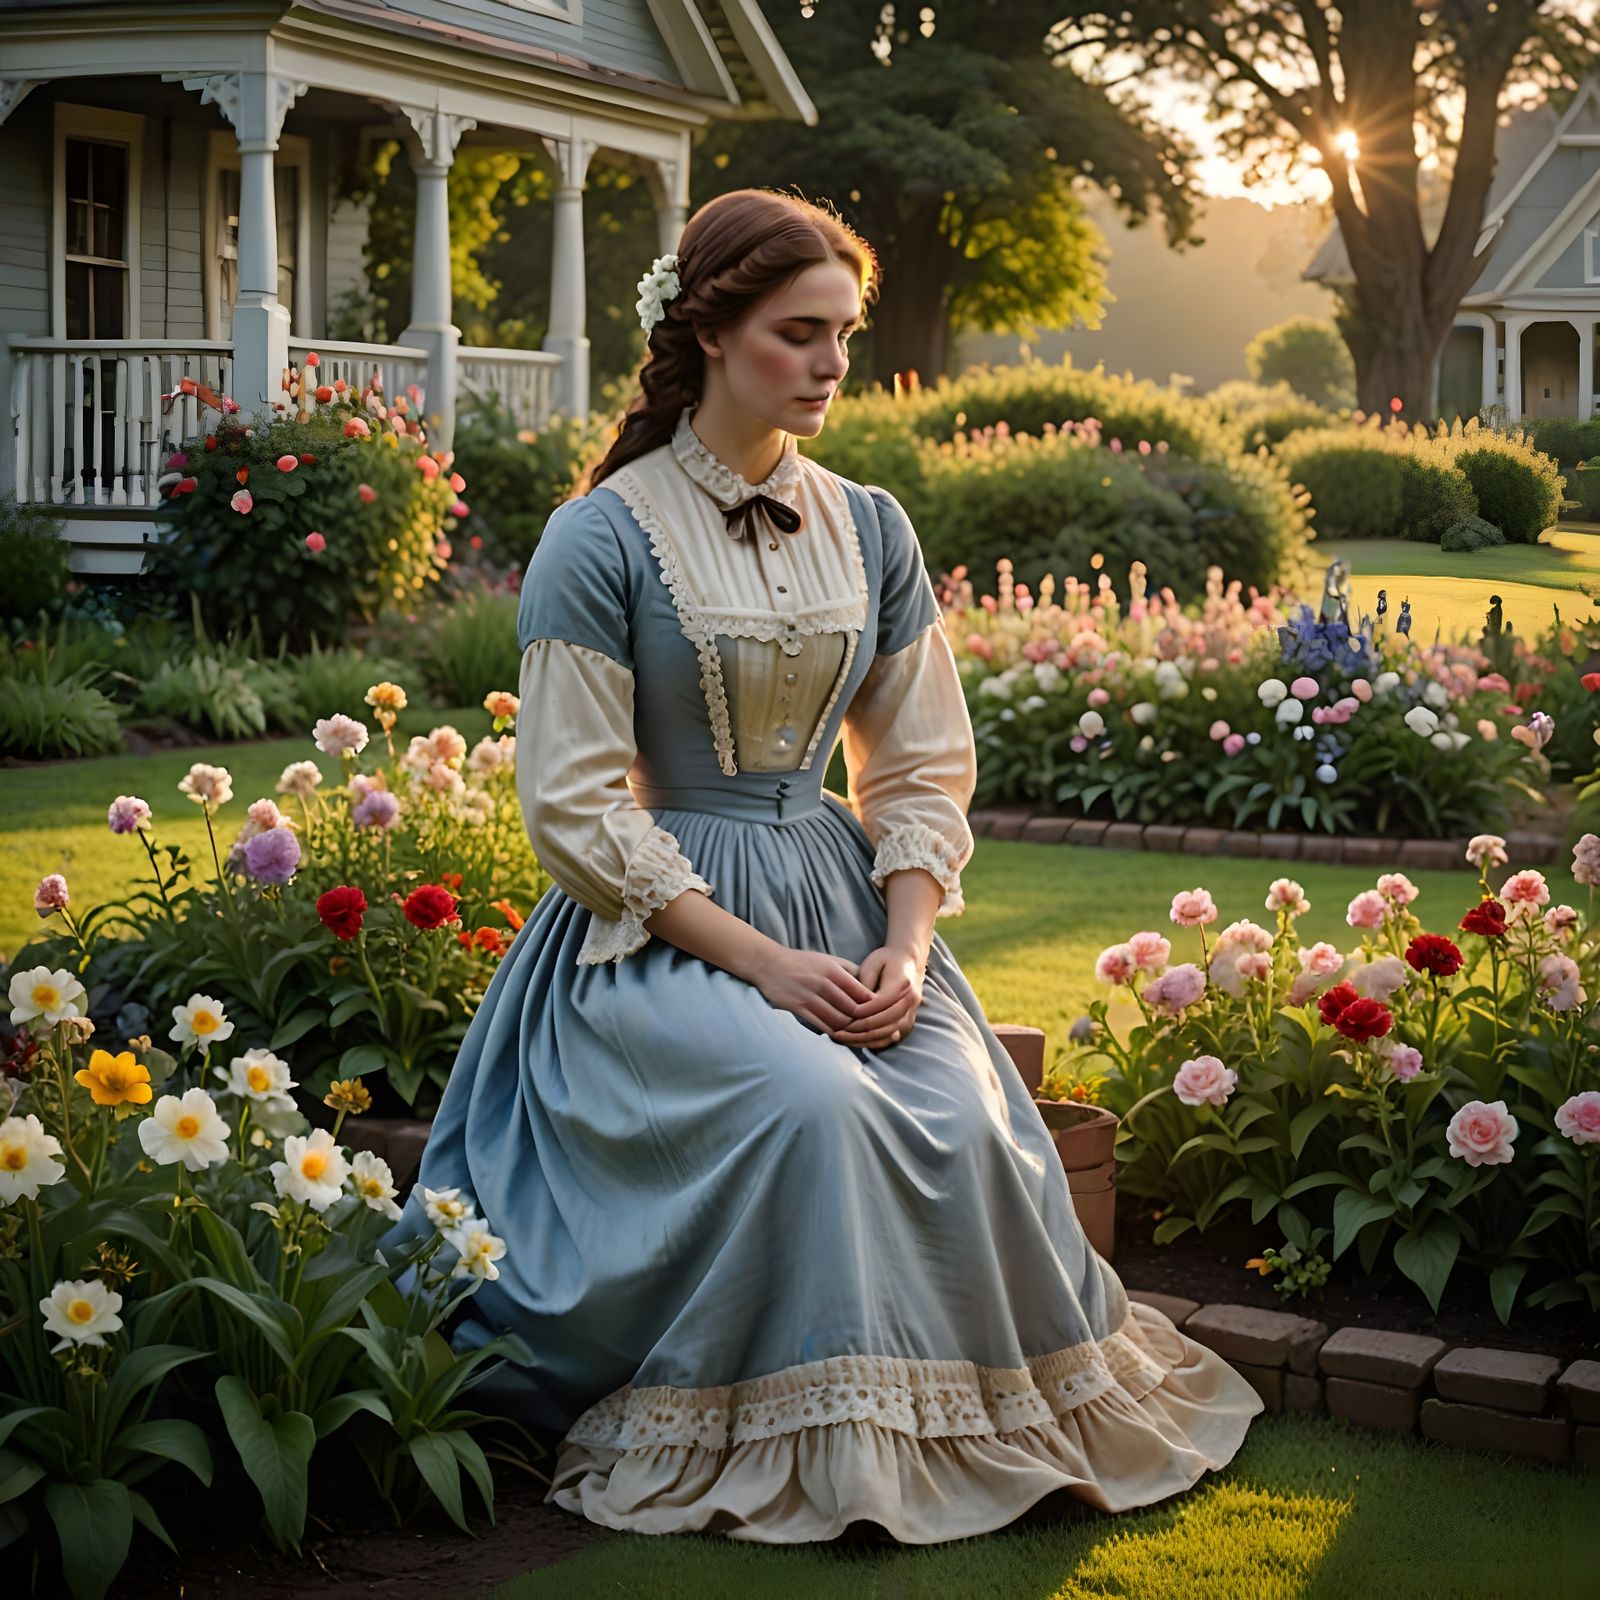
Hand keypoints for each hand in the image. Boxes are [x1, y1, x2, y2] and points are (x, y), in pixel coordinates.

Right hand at [753, 947, 878, 1033]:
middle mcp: (822, 983)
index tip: (880, 1013)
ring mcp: (809, 997)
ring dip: (851, 1030)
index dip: (873, 1006)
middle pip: (852, 1010)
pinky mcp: (798, 1009)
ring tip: (859, 1035)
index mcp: (832, 970)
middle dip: (865, 1022)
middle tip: (874, 1029)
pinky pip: (821, 1026)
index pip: (861, 992)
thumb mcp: (827, 959)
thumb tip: (868, 984)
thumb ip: (848, 970)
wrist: (768, 964)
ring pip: (838, 1021)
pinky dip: (834, 1033)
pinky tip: (841, 1036)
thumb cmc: (801, 962)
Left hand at [828, 944, 924, 1050]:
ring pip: (887, 1034)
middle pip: (885, 1023)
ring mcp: (911, 1013)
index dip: (862, 1012)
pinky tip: (854, 1043)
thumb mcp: (872, 962)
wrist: (907, 961)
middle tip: (837, 1032)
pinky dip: (872, 1043)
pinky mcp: (907, 1022)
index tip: (842, 1016)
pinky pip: (890, 1038)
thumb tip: (855, 1005)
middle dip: (860, 1029)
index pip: (881, 1004)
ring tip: (842, 1038)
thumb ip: (865, 983)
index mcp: (903, 983)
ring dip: (864, 1039)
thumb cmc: (886, 959)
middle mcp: (911, 1001)